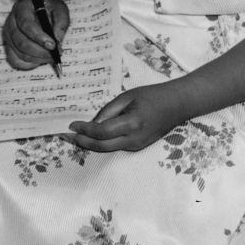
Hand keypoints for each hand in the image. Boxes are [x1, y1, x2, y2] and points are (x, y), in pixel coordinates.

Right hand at [2, 0, 68, 69]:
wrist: (41, 7)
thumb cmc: (49, 8)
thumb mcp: (59, 9)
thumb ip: (61, 22)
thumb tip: (57, 40)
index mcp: (22, 8)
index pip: (26, 25)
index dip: (39, 37)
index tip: (53, 45)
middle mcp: (11, 21)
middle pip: (21, 42)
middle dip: (40, 52)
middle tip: (56, 54)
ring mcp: (8, 35)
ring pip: (20, 53)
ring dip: (38, 58)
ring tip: (51, 56)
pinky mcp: (9, 46)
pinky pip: (15, 61)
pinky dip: (30, 64)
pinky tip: (40, 60)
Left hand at [68, 82, 188, 151]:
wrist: (177, 105)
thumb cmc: (153, 95)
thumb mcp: (128, 97)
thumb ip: (109, 110)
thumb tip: (93, 122)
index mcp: (131, 124)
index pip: (101, 132)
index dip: (85, 130)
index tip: (71, 125)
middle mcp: (133, 139)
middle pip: (102, 147)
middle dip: (83, 142)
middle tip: (68, 137)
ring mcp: (137, 146)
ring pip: (108, 149)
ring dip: (91, 144)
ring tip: (76, 137)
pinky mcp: (139, 147)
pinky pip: (116, 147)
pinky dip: (103, 143)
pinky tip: (93, 136)